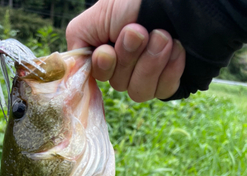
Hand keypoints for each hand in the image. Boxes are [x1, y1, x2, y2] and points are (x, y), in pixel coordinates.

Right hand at [66, 0, 185, 101]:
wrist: (180, 0)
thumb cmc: (137, 0)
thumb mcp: (97, 16)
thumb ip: (78, 40)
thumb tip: (69, 68)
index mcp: (108, 53)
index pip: (98, 78)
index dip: (104, 67)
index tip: (108, 50)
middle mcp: (127, 67)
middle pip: (119, 85)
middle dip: (130, 57)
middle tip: (141, 31)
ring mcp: (149, 76)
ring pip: (139, 92)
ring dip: (150, 62)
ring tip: (162, 36)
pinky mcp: (172, 81)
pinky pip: (164, 91)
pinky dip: (170, 68)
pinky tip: (177, 48)